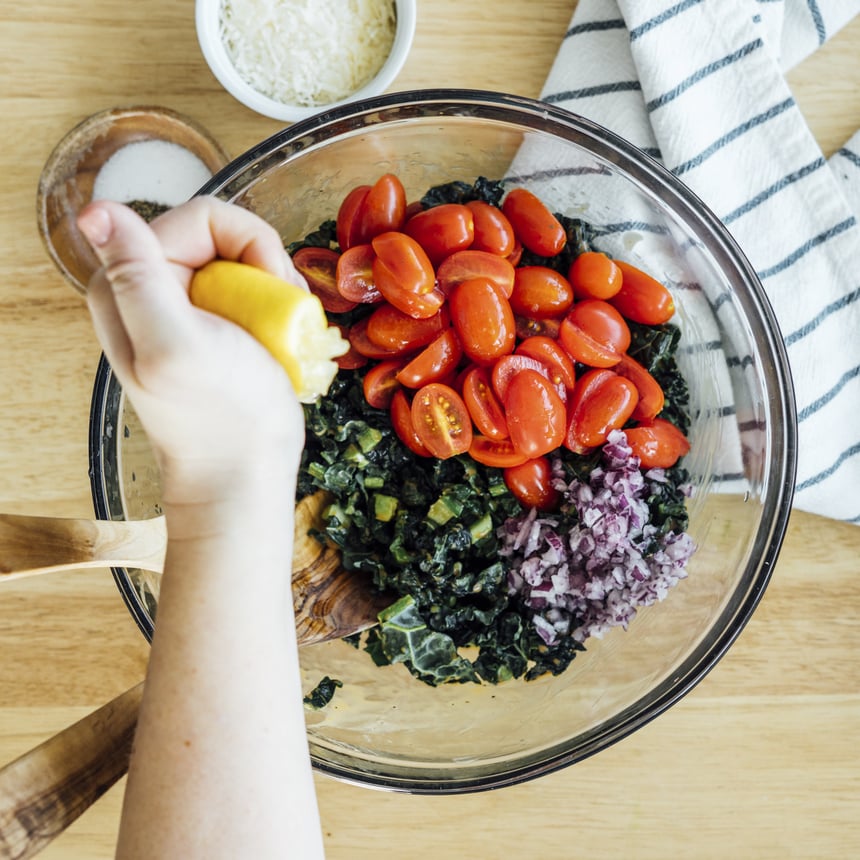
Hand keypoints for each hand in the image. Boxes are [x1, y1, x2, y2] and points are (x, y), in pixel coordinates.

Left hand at [78, 197, 306, 507]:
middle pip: (228, 235)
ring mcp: (185, 305)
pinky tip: (283, 340)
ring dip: (278, 292)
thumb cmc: (220, 416)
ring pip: (247, 261)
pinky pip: (255, 289)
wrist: (244, 469)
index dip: (250, 244)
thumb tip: (97, 210)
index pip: (203, 217)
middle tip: (284, 316)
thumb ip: (139, 278)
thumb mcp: (176, 345)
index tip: (271, 290)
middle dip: (268, 269)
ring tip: (285, 333)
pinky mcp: (214, 323)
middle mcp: (151, 286)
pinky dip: (280, 308)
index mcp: (129, 282)